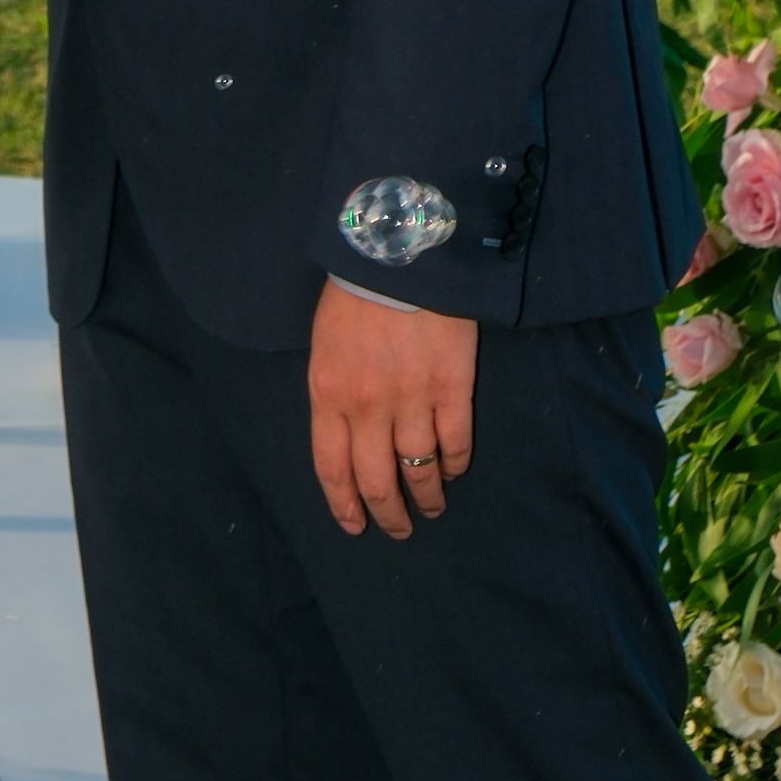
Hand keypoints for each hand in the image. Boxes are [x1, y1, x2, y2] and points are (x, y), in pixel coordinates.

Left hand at [308, 279, 476, 539]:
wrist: (401, 252)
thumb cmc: (355, 292)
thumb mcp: (325, 342)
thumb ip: (333, 389)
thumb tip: (345, 432)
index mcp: (328, 392)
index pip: (331, 467)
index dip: (343, 503)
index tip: (355, 525)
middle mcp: (368, 407)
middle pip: (377, 480)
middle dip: (387, 514)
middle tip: (398, 528)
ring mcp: (412, 400)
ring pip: (419, 469)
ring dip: (426, 497)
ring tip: (431, 507)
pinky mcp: (453, 389)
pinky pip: (455, 443)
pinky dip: (455, 464)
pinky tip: (454, 470)